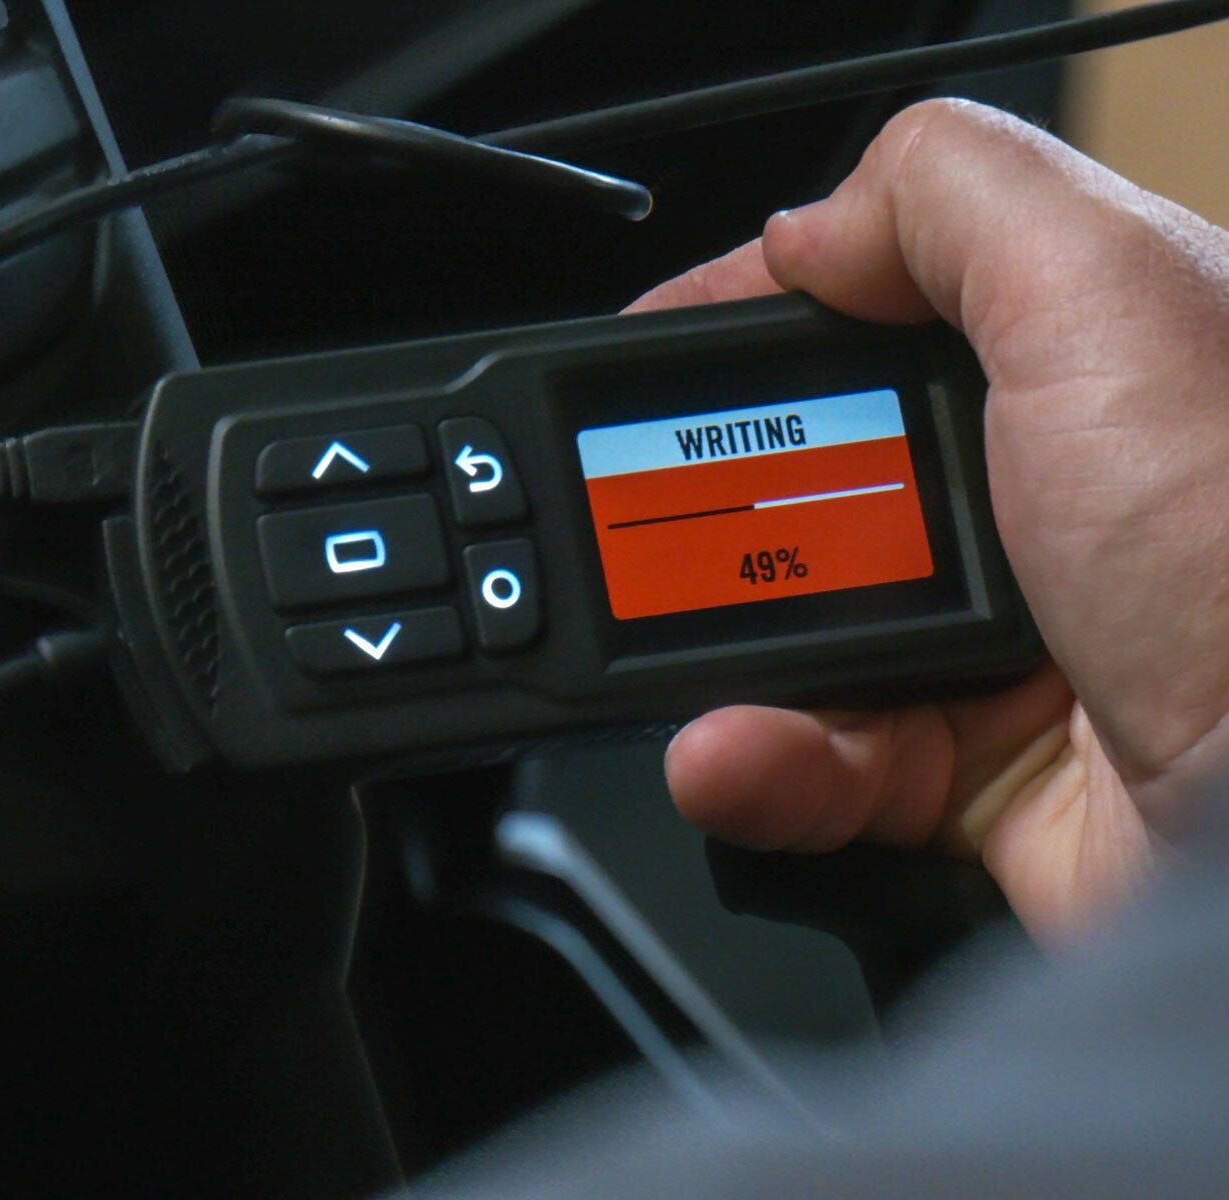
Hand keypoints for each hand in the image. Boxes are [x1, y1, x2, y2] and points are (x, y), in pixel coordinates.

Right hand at [630, 99, 1228, 943]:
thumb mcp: (1108, 297)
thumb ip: (946, 203)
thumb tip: (804, 231)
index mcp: (1082, 373)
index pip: (879, 327)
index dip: (758, 336)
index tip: (654, 363)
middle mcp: (1046, 509)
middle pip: (823, 493)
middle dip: (715, 515)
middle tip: (634, 534)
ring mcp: (1008, 652)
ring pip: (804, 643)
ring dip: (719, 665)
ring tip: (673, 675)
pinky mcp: (977, 780)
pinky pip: (827, 767)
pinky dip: (765, 765)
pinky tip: (734, 756)